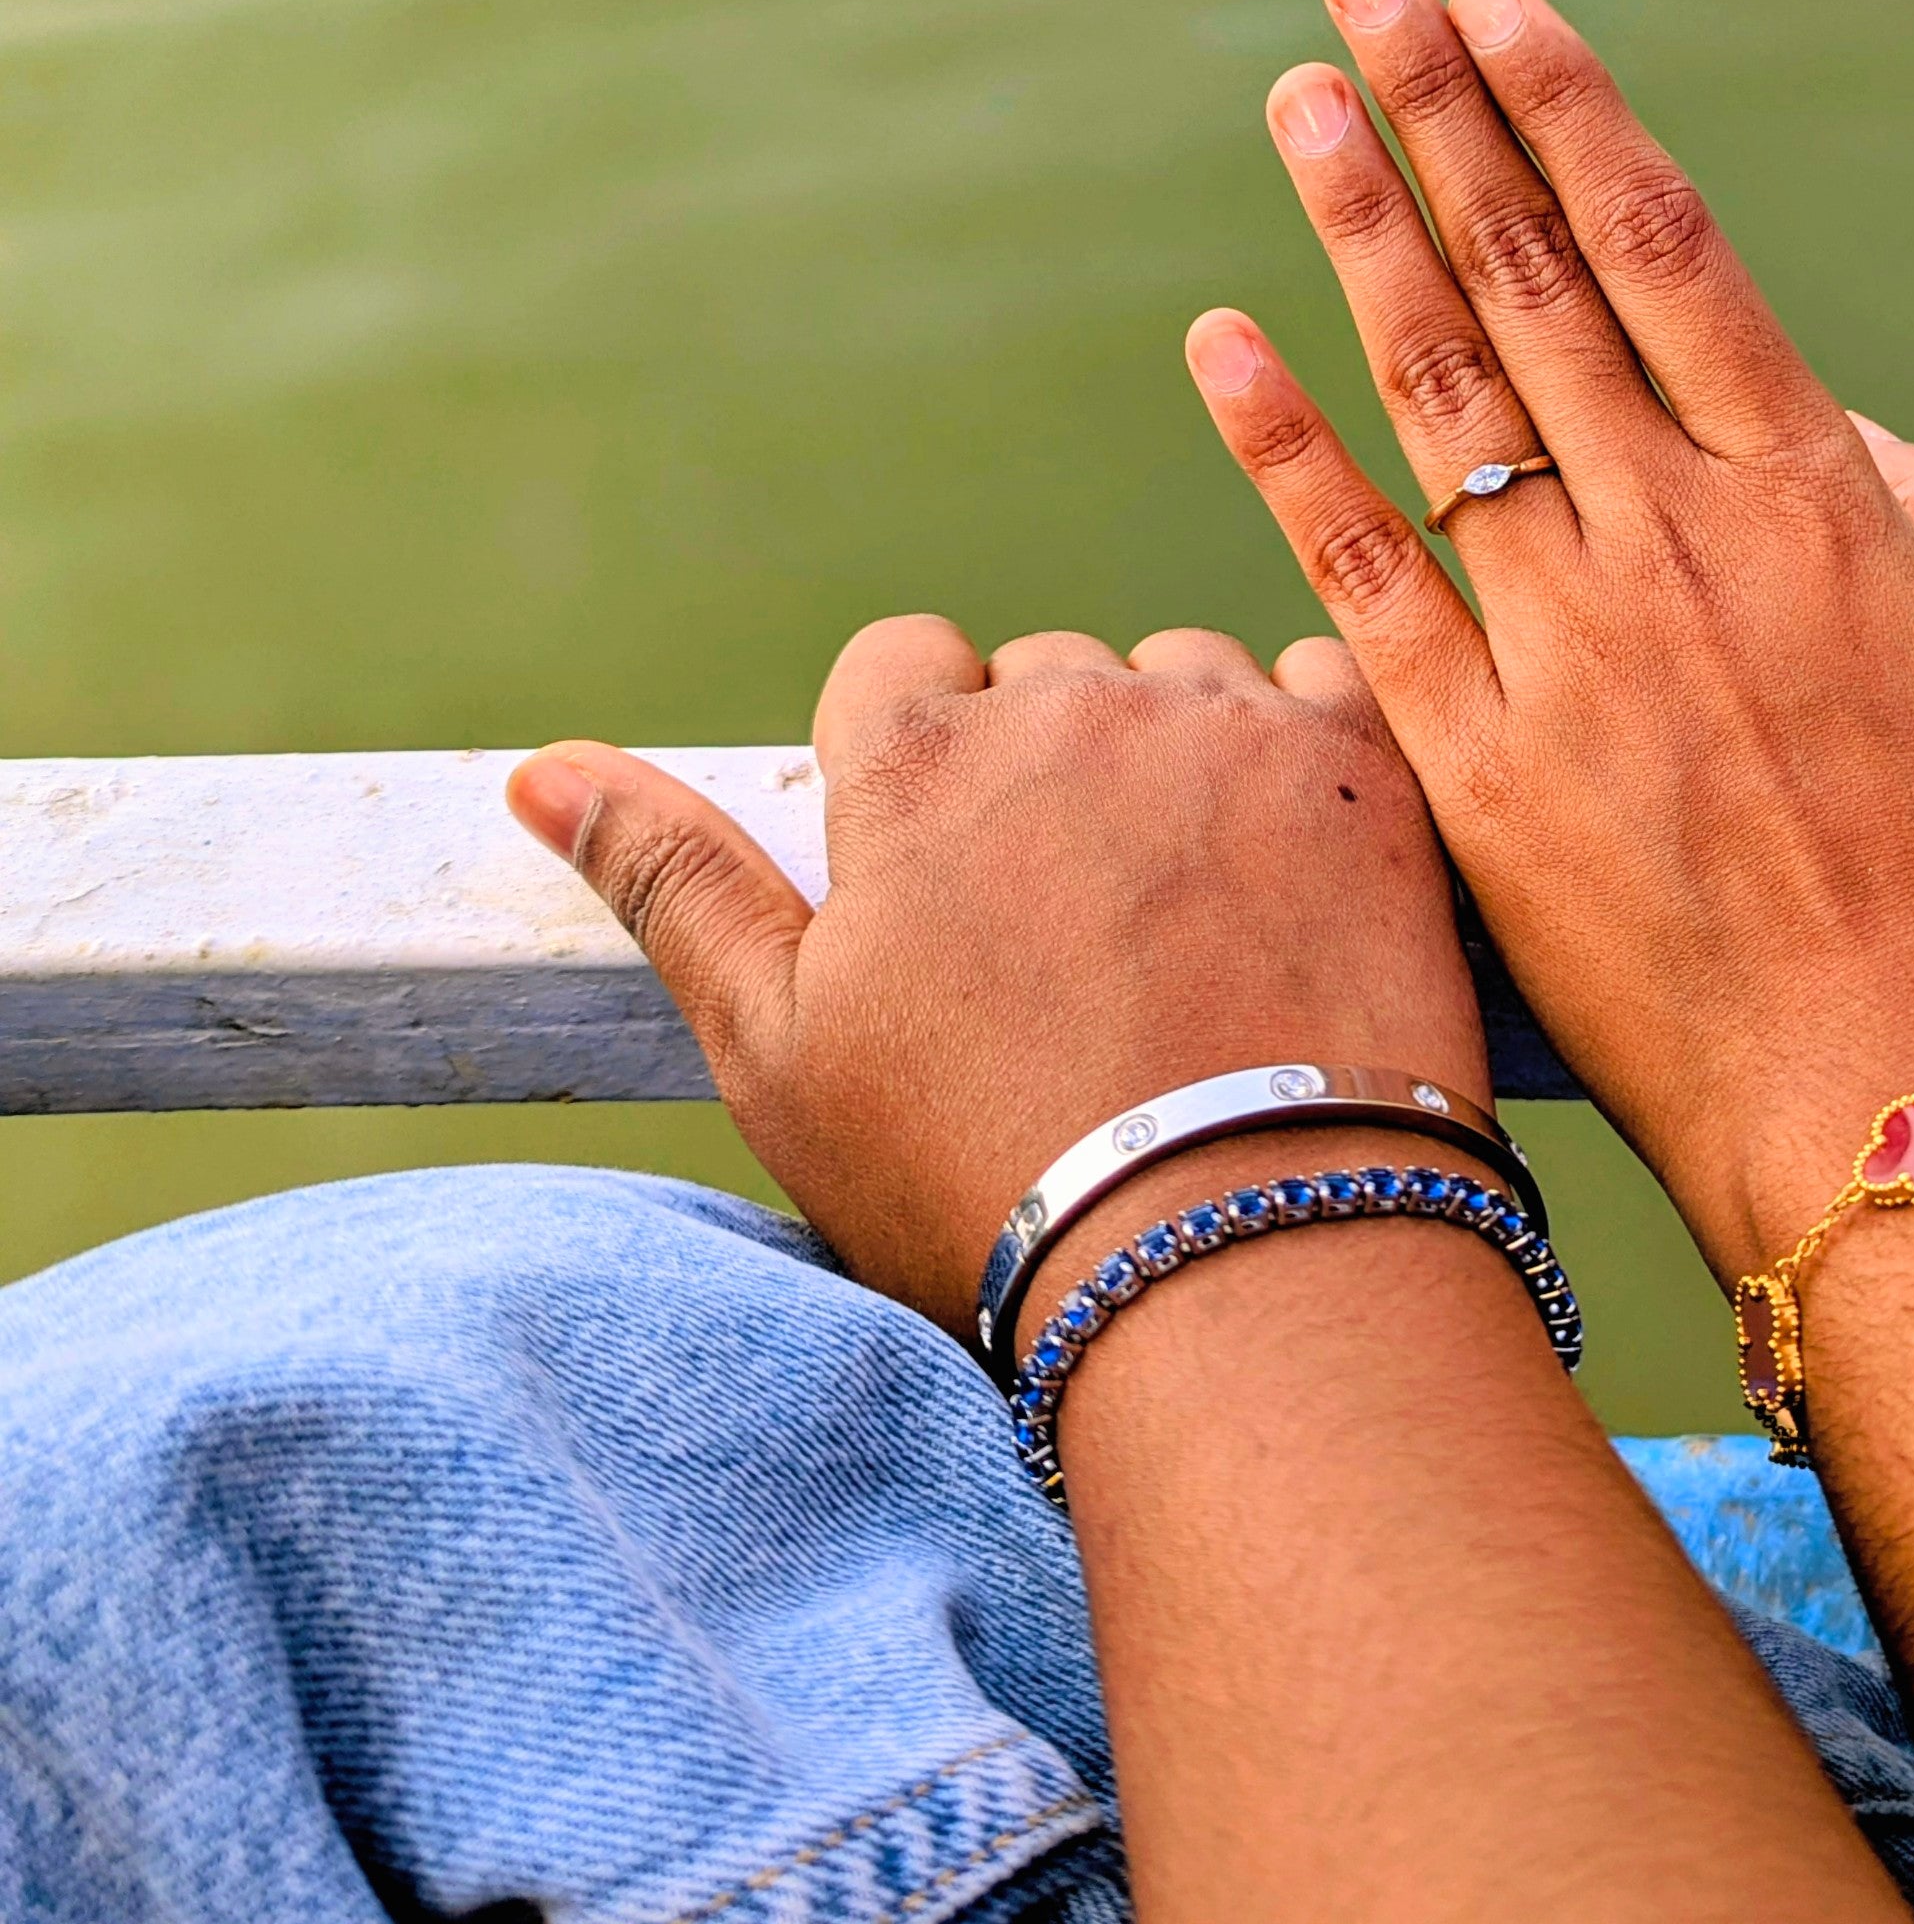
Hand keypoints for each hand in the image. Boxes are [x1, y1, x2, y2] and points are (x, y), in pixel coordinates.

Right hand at [508, 616, 1485, 1332]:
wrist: (1238, 1256)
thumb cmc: (980, 1175)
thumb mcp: (778, 1048)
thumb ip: (671, 880)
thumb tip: (539, 767)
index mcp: (914, 757)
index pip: (897, 667)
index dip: (913, 770)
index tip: (947, 884)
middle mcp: (1070, 704)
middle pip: (1044, 679)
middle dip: (1048, 774)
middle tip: (1076, 944)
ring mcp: (1227, 729)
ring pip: (1184, 682)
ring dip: (1180, 763)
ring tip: (1191, 928)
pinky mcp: (1364, 773)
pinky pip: (1321, 694)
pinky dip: (1308, 763)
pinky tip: (1296, 881)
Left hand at [1185, 0, 1913, 1277]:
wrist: (1907, 1120)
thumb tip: (1858, 438)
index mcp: (1814, 502)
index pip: (1669, 252)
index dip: (1573, 114)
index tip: (1500, 4)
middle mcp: (1672, 545)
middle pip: (1534, 283)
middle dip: (1446, 115)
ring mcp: (1561, 654)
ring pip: (1437, 399)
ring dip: (1359, 233)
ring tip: (1298, 99)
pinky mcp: (1473, 772)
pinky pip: (1355, 584)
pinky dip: (1285, 456)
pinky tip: (1221, 345)